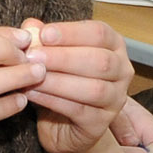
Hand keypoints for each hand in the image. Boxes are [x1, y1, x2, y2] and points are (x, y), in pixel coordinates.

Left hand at [22, 18, 133, 152]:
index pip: (99, 33)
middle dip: (64, 57)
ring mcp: (115, 99)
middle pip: (100, 61)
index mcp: (113, 46)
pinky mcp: (101, 123)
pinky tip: (32, 94)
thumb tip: (31, 26)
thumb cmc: (60, 83)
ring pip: (93, 88)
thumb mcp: (50, 56)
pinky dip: (53, 101)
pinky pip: (79, 110)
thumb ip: (42, 39)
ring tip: (32, 76)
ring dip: (58, 81)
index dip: (72, 32)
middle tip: (33, 56)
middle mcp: (121, 71)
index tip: (44, 34)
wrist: (62, 126)